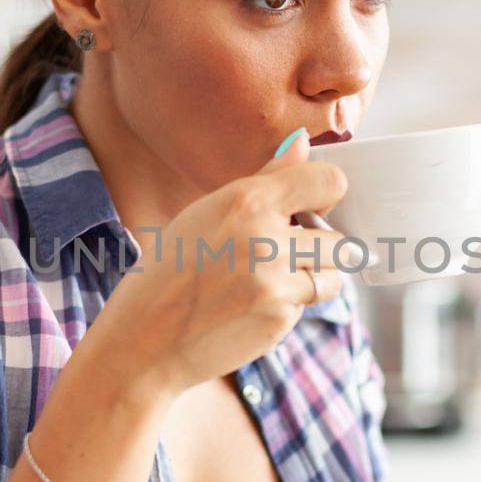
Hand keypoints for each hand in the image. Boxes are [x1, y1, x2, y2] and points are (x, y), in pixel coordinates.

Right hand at [96, 129, 362, 394]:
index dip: (325, 195)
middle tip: (280, 256)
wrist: (143, 340)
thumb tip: (302, 141)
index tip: (311, 208)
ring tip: (268, 284)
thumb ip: (264, 180)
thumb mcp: (206, 211)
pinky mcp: (279, 321)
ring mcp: (275, 283)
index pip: (328, 183)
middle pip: (337, 237)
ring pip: (331, 276)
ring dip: (311, 280)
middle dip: (317, 248)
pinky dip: (284, 308)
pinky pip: (304, 307)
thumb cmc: (169, 271)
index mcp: (246, 201)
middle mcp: (265, 238)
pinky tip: (247, 310)